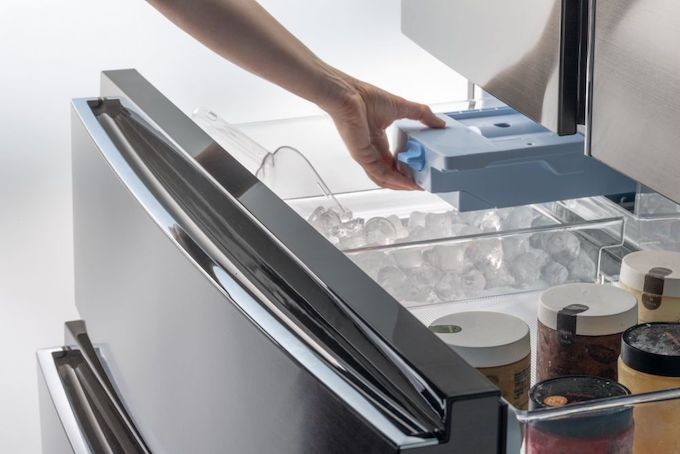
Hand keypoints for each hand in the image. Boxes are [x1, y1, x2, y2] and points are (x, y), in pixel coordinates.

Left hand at [317, 69, 444, 189]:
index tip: (421, 173)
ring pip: (385, 179)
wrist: (348, 94)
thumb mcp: (401, 107)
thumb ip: (421, 115)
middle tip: (422, 184)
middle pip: (390, 174)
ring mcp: (366, 156)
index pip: (394, 162)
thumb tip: (439, 122)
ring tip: (418, 187)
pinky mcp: (363, 157)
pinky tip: (407, 183)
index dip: (407, 170)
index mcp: (378, 140)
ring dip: (402, 185)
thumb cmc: (365, 97)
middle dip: (407, 181)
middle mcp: (372, 151)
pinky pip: (380, 174)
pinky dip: (395, 180)